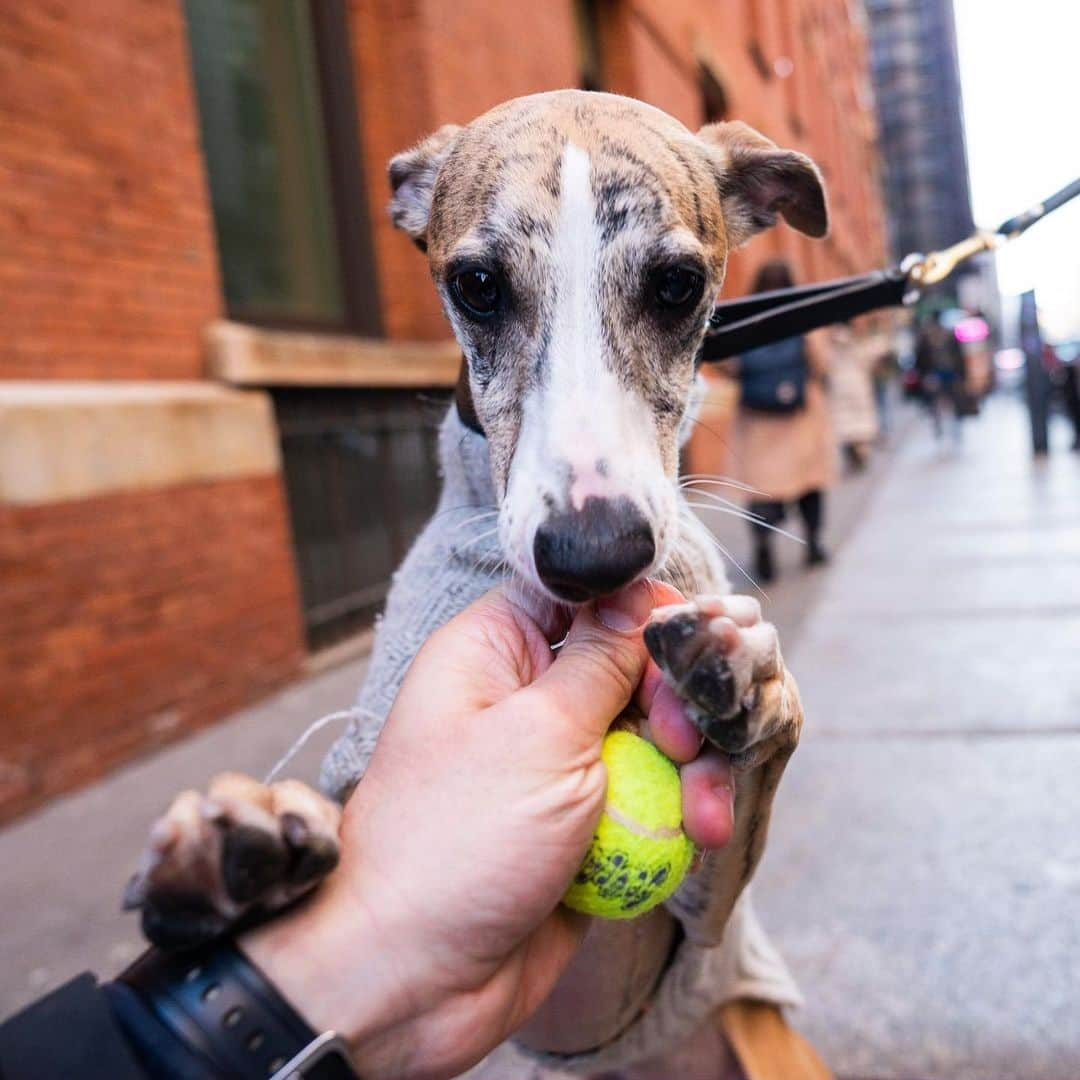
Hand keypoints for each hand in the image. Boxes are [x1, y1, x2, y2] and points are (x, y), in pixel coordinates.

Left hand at [244, 579, 734, 1078]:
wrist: (414, 982)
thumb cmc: (456, 844)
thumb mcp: (538, 735)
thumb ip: (601, 662)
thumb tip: (637, 594)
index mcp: (496, 650)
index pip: (586, 594)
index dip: (645, 609)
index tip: (695, 638)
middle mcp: (529, 696)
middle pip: (634, 663)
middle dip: (676, 699)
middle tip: (681, 741)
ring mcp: (562, 762)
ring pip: (656, 733)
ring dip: (693, 767)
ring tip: (702, 816)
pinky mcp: (589, 821)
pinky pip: (654, 794)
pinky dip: (682, 812)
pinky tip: (697, 836)